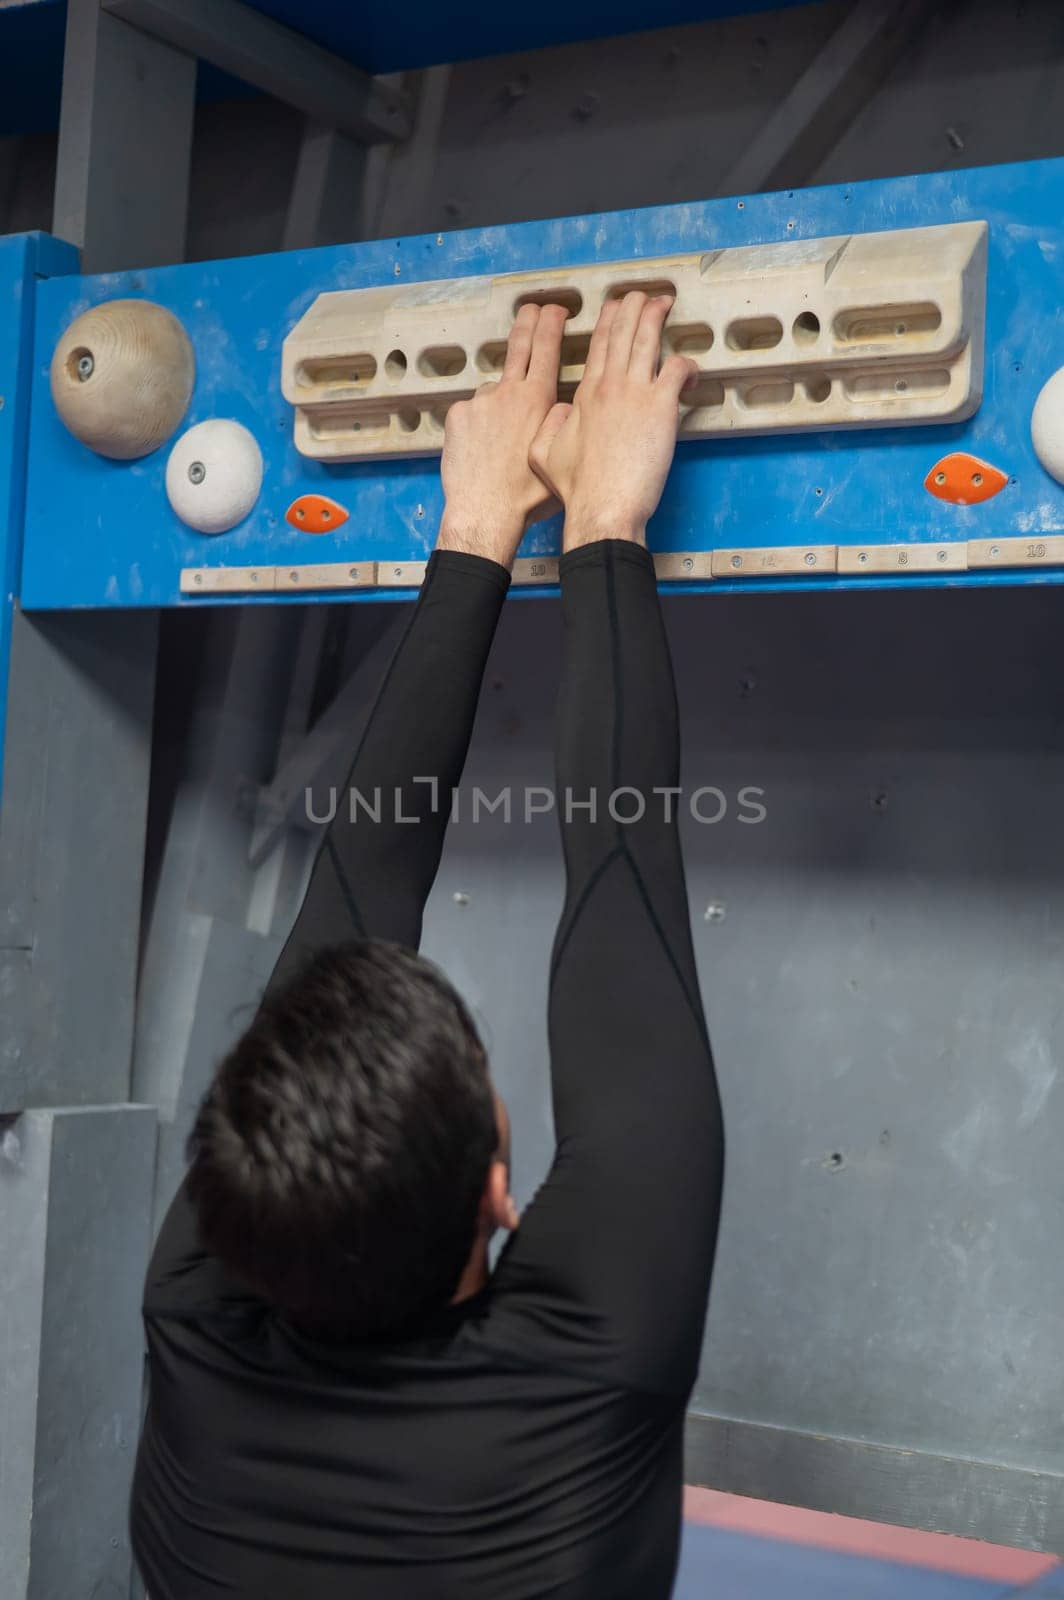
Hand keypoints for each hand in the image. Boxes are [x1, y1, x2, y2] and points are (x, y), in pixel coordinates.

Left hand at [437, 303, 567, 568]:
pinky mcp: (458, 415)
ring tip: (500, 440)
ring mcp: (480, 402)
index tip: (555, 309)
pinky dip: (477, 425)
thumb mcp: (556, 456)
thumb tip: (561, 407)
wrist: (485, 512)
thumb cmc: (526, 495)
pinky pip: (471, 412)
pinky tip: (480, 449)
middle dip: (528, 322)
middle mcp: (509, 392)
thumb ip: (560, 424)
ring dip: (498, 405)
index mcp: (538, 401)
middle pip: (519, 346)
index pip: (547, 347)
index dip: (552, 322)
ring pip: (493, 392)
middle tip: (532, 308)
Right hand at [528, 293, 695, 548]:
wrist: (602, 507)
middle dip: (633, 307)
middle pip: (622, 333)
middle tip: (643, 295)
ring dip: (656, 317)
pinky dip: (687, 364)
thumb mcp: (544, 454)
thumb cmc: (578, 490)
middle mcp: (609, 385)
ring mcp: (635, 393)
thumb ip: (551, 426)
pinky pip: (677, 369)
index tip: (615, 306)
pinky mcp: (660, 406)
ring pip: (647, 340)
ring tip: (665, 303)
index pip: (597, 346)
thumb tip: (559, 412)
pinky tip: (691, 371)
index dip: (609, 321)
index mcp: (584, 395)